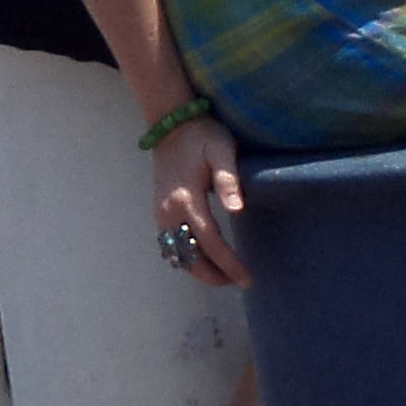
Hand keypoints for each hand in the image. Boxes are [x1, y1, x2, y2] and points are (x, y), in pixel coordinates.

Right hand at [152, 113, 248, 287]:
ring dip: (200, 270)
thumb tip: (237, 210)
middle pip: (190, 258)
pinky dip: (187, 258)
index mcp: (188, 200)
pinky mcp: (159, 212)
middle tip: (238, 281)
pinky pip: (171, 246)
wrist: (171, 125)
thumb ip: (228, 180)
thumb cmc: (202, 136)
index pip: (210, 242)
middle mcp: (170, 212)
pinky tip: (204, 259)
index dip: (229, 264)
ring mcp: (161, 214)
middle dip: (213, 275)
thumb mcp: (222, 150)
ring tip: (224, 274)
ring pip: (178, 255)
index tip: (247, 279)